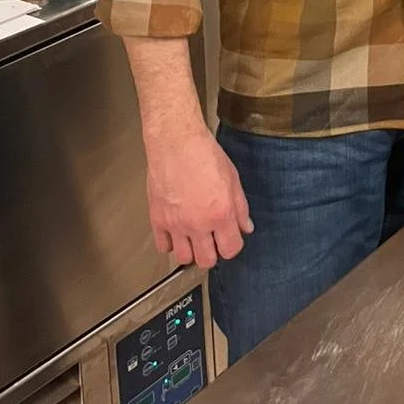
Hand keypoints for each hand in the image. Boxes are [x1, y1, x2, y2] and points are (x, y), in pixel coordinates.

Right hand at [145, 127, 252, 269]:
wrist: (176, 142)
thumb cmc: (204, 154)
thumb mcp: (233, 178)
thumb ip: (240, 207)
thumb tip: (245, 226)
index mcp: (221, 213)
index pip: (231, 249)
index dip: (233, 245)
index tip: (230, 239)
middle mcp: (198, 224)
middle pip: (206, 260)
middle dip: (213, 253)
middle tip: (212, 241)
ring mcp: (176, 224)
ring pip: (184, 258)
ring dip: (191, 251)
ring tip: (194, 238)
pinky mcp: (158, 220)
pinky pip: (163, 246)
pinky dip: (170, 243)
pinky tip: (176, 232)